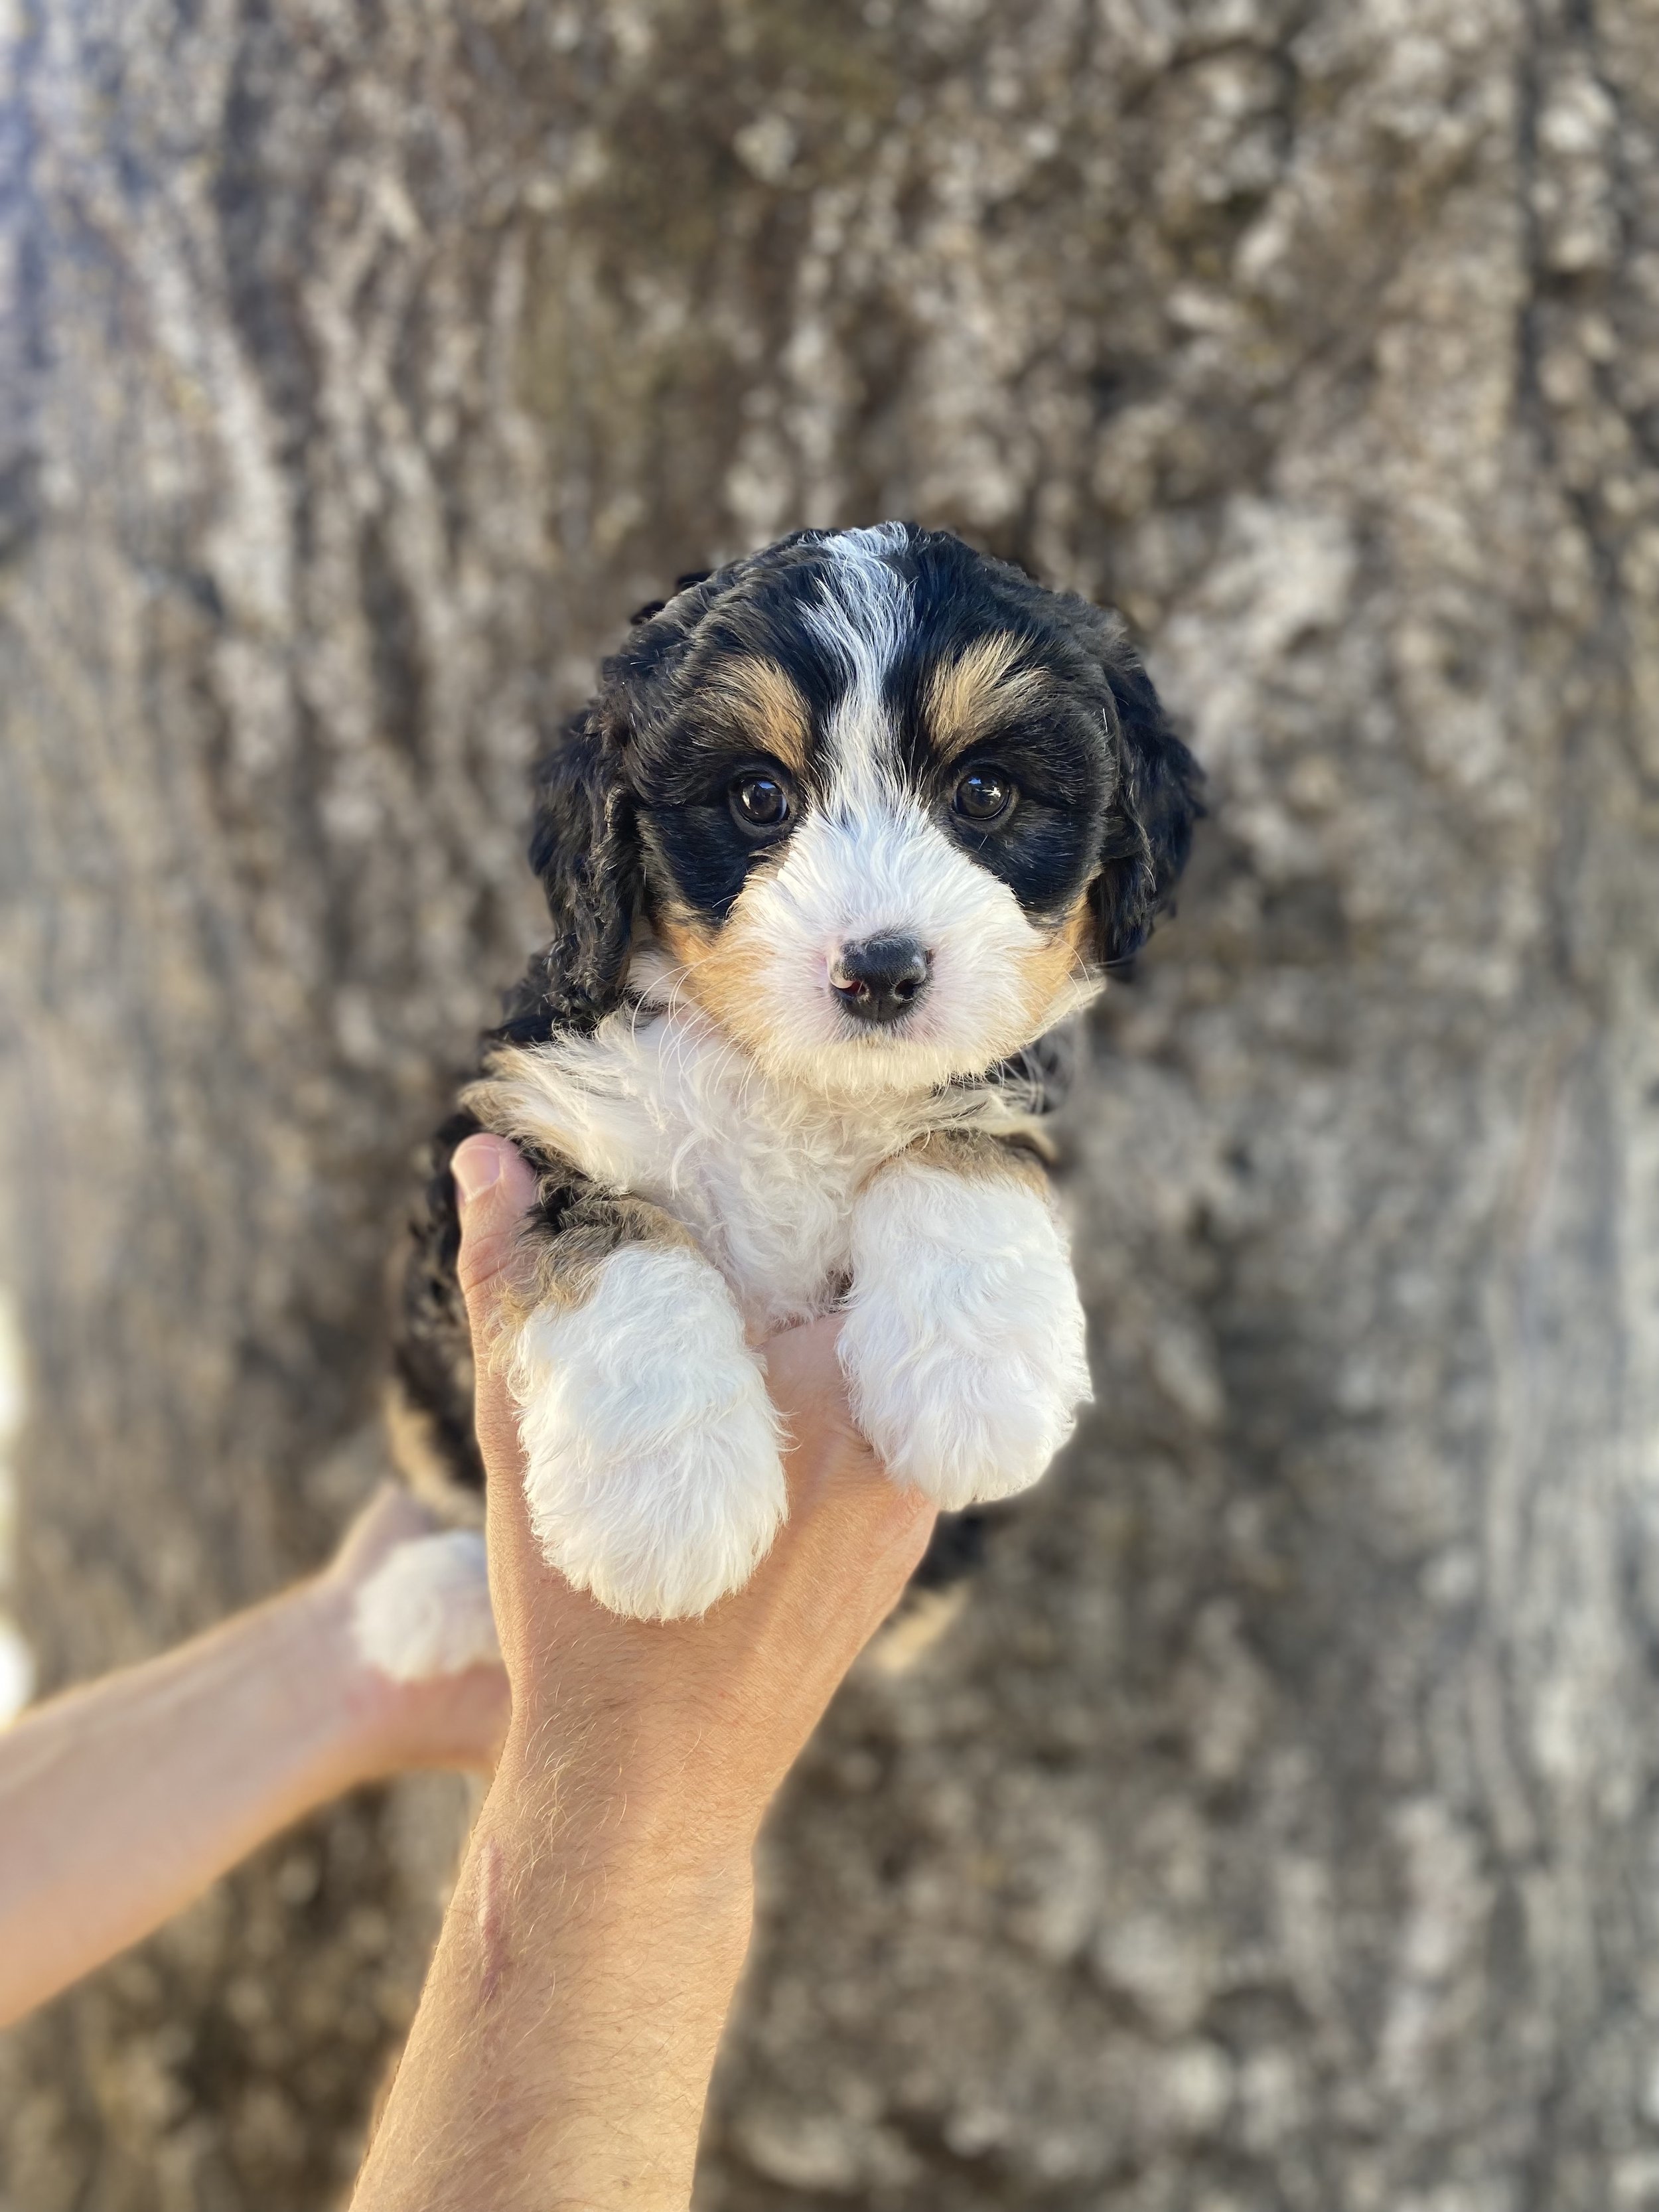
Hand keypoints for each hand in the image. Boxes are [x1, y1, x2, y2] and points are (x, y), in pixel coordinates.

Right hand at [350, 1138, 936, 2209]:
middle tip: (765, 1204)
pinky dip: (846, 1401)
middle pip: (880, 1296)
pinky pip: (891, 1435)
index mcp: (821, 1392)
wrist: (644, 1792)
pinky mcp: (901, 1552)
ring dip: (836, 1327)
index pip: (864, 1230)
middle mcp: (891, 1444)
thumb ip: (514, 1283)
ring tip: (763, 1293)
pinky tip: (776, 1396)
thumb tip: (486, 1152)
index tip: (786, 1138)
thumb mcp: (532, 1438)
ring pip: (889, 1368)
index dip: (825, 1175)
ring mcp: (909, 1507)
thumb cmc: (580, 1615)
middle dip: (822, 1249)